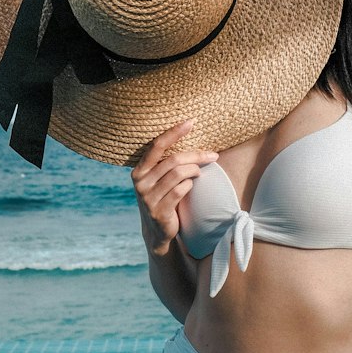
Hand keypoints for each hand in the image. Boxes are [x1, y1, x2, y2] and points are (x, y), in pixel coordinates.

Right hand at [131, 117, 218, 256]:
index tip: (191, 122)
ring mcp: (148, 198)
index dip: (174, 133)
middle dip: (196, 156)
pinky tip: (191, 186)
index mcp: (139, 170)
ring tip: (199, 172)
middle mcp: (140, 182)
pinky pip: (180, 191)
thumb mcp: (159, 178)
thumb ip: (166, 162)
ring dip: (194, 171)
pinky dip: (190, 186)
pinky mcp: (158, 211)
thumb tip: (191, 138)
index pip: (157, 145)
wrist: (158, 230)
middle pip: (173, 161)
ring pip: (178, 175)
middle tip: (212, 156)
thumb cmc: (163, 196)